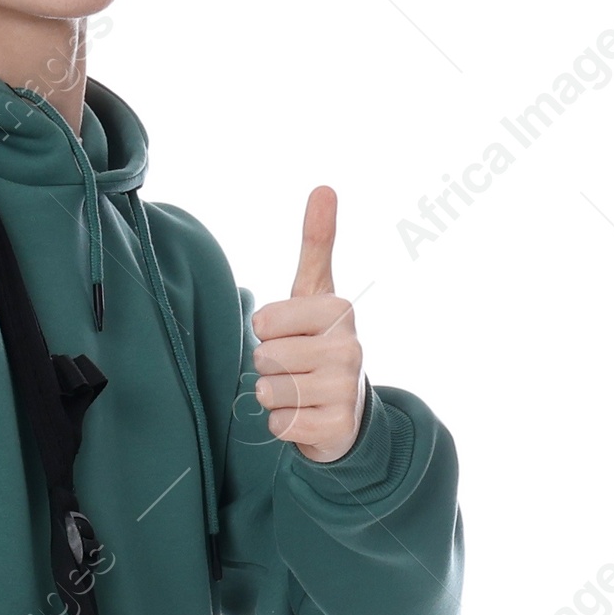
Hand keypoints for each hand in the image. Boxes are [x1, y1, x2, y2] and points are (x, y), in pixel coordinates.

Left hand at [251, 185, 365, 463]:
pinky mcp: (337, 427)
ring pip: (270, 391)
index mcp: (339, 310)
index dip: (265, 333)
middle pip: (264, 357)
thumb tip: (324, 186)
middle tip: (295, 367)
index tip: (289, 334)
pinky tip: (305, 417)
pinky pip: (279, 425)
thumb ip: (317, 244)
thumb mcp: (316, 293)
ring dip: (274, 396)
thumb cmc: (320, 344)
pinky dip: (282, 425)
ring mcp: (345, 389)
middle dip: (270, 366)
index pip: (264, 322)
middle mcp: (349, 347)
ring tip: (299, 392)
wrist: (348, 411)